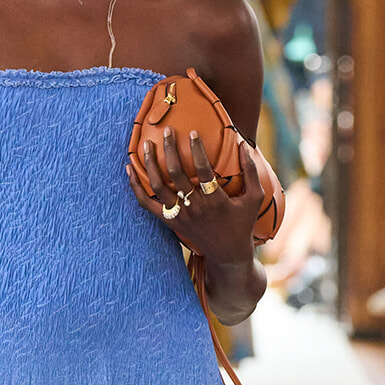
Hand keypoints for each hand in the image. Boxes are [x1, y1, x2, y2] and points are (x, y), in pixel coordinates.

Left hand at [128, 127, 264, 267]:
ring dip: (150, 164)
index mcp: (215, 201)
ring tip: (147, 145)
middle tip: (167, 131)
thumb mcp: (254, 199)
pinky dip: (135, 187)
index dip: (197, 150)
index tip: (192, 132)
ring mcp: (179, 216)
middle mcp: (194, 208)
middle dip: (170, 150)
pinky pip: (146, 204)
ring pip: (157, 187)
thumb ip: (251, 171)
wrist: (227, 254)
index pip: (203, 170)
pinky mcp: (170, 221)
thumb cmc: (242, 223)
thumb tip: (243, 144)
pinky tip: (129, 169)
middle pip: (176, 175)